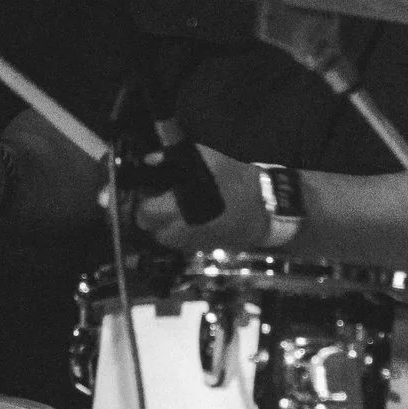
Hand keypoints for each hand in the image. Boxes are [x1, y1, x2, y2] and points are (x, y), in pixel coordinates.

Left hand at [127, 144, 269, 250]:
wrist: (263, 207)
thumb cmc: (233, 179)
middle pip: (152, 230)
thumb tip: (150, 161)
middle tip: (161, 202)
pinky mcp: (203, 249)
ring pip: (166, 240)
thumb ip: (172, 158)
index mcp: (177, 207)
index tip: (150, 193)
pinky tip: (192, 221)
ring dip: (166, 227)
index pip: (144, 213)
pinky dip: (182, 234)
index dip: (144, 203)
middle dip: (153, 217)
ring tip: (176, 212)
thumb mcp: (204, 159)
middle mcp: (180, 230)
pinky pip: (182, 244)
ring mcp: (191, 243)